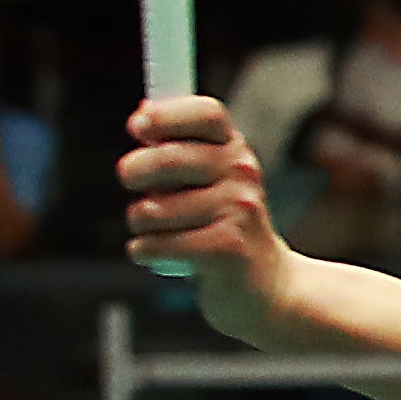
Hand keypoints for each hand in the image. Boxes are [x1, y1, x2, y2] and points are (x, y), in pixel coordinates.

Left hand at [119, 94, 301, 332]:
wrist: (268, 286)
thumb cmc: (226, 228)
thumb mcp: (212, 180)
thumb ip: (180, 148)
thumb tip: (143, 114)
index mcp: (235, 150)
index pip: (205, 113)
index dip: (166, 115)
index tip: (138, 127)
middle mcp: (242, 174)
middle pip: (164, 157)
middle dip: (133, 173)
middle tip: (138, 188)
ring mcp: (238, 211)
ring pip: (149, 210)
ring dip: (142, 226)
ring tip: (166, 233)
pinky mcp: (225, 249)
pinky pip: (153, 245)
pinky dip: (147, 254)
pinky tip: (170, 257)